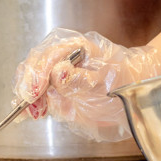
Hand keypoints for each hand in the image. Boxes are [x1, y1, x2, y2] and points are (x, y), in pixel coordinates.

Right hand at [12, 27, 160, 142]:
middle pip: (35, 64)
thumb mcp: (105, 82)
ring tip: (35, 112)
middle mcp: (63, 57)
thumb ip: (80, 79)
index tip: (35, 92)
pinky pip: (39, 93)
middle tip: (31, 105)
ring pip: (33, 78)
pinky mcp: (57, 88)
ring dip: (30, 96)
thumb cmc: (122, 80)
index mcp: (76, 47)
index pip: (49, 55)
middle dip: (29, 85)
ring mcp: (58, 72)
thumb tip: (57, 73)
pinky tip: (34, 113)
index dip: (39, 74)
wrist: (131, 90)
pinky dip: (34, 103)